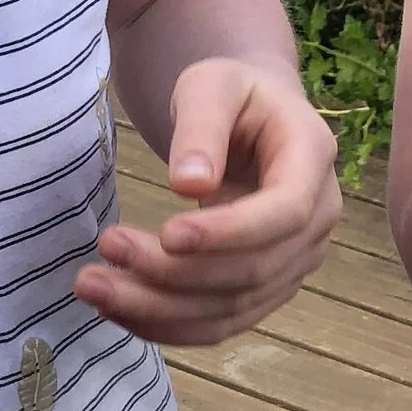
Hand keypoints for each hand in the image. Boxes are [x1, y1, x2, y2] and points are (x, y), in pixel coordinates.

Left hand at [76, 58, 341, 348]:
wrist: (252, 121)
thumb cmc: (233, 95)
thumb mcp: (212, 86)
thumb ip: (202, 127)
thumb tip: (188, 184)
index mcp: (312, 160)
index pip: (284, 212)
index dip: (230, 232)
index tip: (168, 234)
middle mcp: (317, 221)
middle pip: (253, 270)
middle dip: (175, 273)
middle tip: (107, 246)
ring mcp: (296, 263)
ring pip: (232, 307)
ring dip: (159, 307)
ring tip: (93, 286)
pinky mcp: (266, 290)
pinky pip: (220, 322)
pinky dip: (167, 324)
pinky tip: (118, 310)